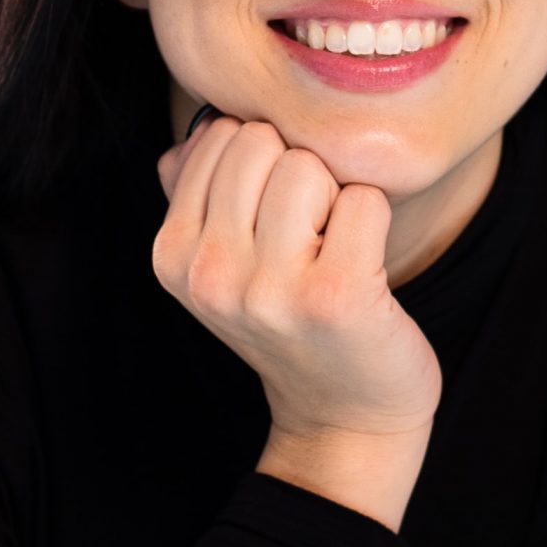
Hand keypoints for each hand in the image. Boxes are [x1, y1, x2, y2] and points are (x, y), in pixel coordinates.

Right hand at [154, 114, 440, 529]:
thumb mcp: (224, 264)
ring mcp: (269, 290)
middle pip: (260, 140)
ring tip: (330, 252)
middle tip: (307, 237)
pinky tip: (363, 268)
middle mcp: (210, 274)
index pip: (219, 136)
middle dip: (296, 173)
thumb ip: (200, 192)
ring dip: (334, 197)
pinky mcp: (335, 297)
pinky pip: (364, 198)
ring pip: (308, 164)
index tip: (271, 222)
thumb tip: (199, 130)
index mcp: (171, 256)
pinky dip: (375, 221)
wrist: (345, 416)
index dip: (261, 164)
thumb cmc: (293, 322)